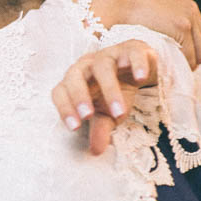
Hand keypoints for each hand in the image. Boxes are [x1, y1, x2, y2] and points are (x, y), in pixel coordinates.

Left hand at [52, 39, 157, 154]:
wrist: (137, 68)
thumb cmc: (114, 90)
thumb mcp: (107, 113)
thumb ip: (100, 129)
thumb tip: (96, 152)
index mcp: (73, 81)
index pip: (60, 92)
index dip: (64, 108)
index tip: (75, 128)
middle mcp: (85, 66)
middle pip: (74, 76)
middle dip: (80, 96)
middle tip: (89, 117)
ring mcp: (108, 54)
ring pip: (102, 66)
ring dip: (110, 89)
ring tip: (120, 112)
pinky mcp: (131, 49)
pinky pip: (131, 53)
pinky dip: (136, 64)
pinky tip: (141, 79)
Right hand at [89, 0, 200, 68]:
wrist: (117, 1)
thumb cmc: (126, 15)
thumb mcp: (152, 20)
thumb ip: (165, 31)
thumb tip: (169, 50)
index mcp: (188, 11)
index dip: (195, 55)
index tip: (177, 60)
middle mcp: (192, 14)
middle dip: (193, 61)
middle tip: (172, 66)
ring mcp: (189, 19)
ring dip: (185, 64)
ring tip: (167, 67)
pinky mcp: (182, 25)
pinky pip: (190, 56)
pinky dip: (177, 64)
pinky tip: (162, 64)